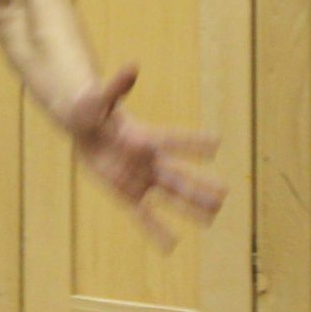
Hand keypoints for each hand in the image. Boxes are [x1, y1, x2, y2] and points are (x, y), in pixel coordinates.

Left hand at [67, 64, 225, 252]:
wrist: (84, 125)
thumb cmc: (92, 107)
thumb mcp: (99, 98)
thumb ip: (117, 86)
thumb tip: (133, 66)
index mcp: (143, 136)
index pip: (172, 140)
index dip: (192, 142)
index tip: (216, 143)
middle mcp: (148, 159)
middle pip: (178, 175)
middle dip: (199, 186)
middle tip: (226, 195)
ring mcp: (140, 178)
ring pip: (169, 195)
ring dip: (189, 207)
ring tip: (213, 217)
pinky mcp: (126, 192)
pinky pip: (143, 214)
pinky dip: (155, 229)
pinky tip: (171, 245)